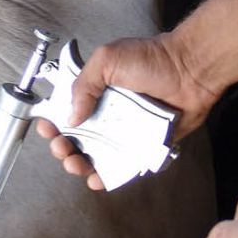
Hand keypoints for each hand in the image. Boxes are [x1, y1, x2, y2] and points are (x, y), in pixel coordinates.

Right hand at [35, 33, 220, 188]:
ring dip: (79, 163)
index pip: (65, 110)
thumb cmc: (154, 58)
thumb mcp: (108, 59)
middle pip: (75, 138)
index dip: (52, 122)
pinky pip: (121, 165)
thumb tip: (71, 116)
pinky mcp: (141, 146)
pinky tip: (97, 178)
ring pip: (94, 155)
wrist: (190, 71)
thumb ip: (84, 85)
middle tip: (61, 148)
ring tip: (76, 163)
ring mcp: (123, 131)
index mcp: (95, 91)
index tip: (47, 128)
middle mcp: (106, 112)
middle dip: (61, 147)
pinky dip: (106, 175)